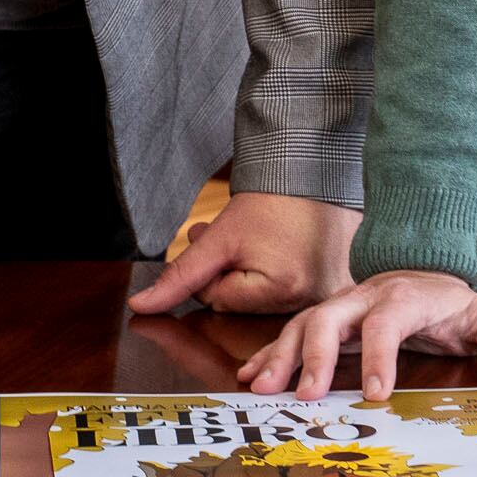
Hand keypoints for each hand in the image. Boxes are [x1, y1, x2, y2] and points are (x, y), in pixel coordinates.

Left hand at [128, 192, 362, 315]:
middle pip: (244, 304)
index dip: (213, 270)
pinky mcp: (337, 285)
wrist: (313, 169)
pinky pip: (294, 292)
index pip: (219, 300)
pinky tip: (285, 247)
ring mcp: (328, 295)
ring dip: (254, 273)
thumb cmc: (269, 199)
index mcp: (282, 291)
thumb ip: (180, 275)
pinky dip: (282, 272)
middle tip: (237, 238)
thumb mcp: (219, 237)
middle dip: (231, 273)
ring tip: (261, 240)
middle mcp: (311, 301)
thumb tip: (139, 306)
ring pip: (265, 299)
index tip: (224, 243)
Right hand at [236, 270, 476, 400]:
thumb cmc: (455, 305)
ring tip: (262, 389)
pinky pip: (292, 332)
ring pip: (304, 323)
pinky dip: (270, 353)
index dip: (380, 355)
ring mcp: (341, 306)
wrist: (426, 270)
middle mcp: (366, 296)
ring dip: (282, 355)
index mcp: (406, 297)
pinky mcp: (326, 318)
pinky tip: (251, 378)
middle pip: (332, 316)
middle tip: (306, 396)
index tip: (376, 394)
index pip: (388, 321)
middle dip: (316, 355)